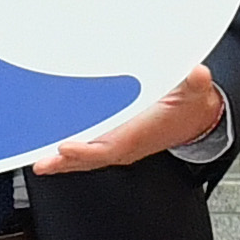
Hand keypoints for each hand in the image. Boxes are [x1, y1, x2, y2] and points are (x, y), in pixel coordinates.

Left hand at [36, 61, 225, 174]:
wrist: (196, 120)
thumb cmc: (189, 107)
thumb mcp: (195, 92)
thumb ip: (195, 84)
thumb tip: (198, 75)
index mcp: (139, 135)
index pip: (109, 147)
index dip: (87, 150)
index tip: (67, 148)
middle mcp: (126, 145)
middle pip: (91, 158)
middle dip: (65, 162)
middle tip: (42, 163)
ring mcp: (119, 146)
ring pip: (86, 158)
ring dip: (63, 162)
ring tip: (41, 164)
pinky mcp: (116, 142)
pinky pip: (89, 152)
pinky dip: (70, 155)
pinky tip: (53, 154)